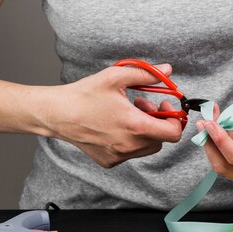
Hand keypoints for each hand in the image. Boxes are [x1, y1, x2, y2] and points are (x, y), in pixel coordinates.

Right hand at [47, 64, 182, 167]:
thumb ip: (146, 73)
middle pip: (161, 140)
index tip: (164, 106)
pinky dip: (129, 140)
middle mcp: (128, 145)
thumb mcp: (116, 77)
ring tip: (127, 114)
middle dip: (157, 121)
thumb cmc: (84, 95)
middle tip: (142, 105)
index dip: (175, 119)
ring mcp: (119, 156)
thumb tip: (167, 70)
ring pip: (147, 147)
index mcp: (135, 126)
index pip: (173, 133)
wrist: (58, 114)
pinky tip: (115, 126)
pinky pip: (130, 153)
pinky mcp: (109, 161)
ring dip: (144, 131)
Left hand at [197, 105, 232, 185]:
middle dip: (209, 144)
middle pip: (222, 165)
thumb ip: (232, 129)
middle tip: (202, 124)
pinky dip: (213, 148)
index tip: (208, 123)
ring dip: (209, 145)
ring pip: (218, 164)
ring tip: (206, 125)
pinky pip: (220, 163)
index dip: (219, 140)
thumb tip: (210, 128)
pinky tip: (211, 133)